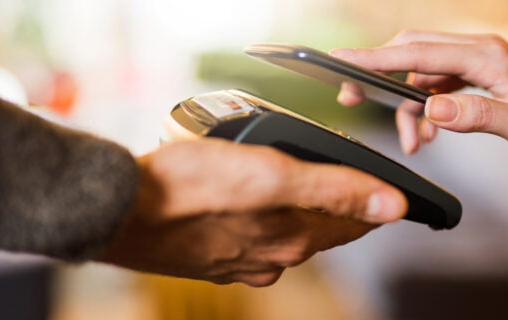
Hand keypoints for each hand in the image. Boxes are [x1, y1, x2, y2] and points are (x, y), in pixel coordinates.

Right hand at [98, 139, 406, 285]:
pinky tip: (247, 203)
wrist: (116, 211)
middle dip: (335, 204)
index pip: (352, 225)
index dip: (372, 204)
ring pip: (284, 232)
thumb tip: (392, 207)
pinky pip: (250, 237)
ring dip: (296, 209)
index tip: (387, 191)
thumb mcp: (269, 175)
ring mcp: (239, 261)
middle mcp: (270, 259)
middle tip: (344, 177)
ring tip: (295, 181)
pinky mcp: (211, 256)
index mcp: (292, 240)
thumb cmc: (186, 189)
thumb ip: (333, 189)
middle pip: (319, 229)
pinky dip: (261, 218)